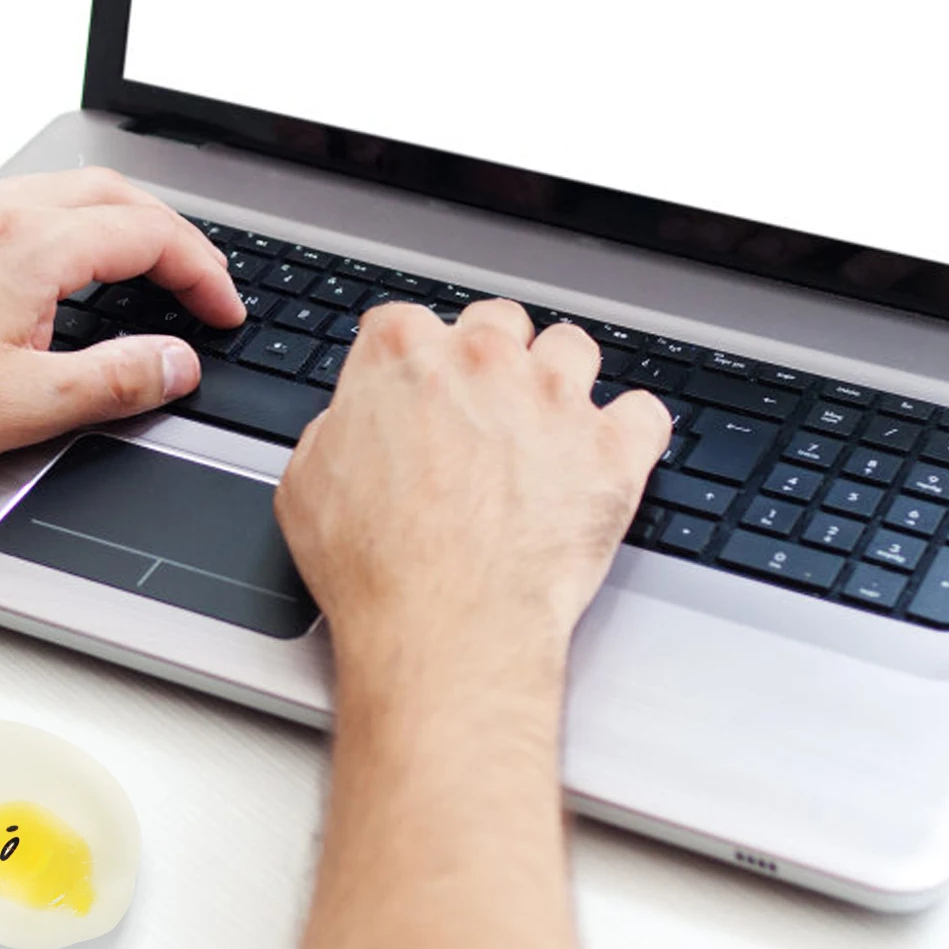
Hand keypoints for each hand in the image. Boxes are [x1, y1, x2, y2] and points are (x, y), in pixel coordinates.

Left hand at [0, 168, 243, 474]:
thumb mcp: (24, 407)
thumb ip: (116, 380)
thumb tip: (177, 364)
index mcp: (29, 248)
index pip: (151, 233)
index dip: (204, 273)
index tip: (223, 312)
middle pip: (115, 195)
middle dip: (174, 236)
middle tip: (201, 286)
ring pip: (65, 192)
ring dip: (122, 223)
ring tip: (148, 272)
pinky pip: (19, 205)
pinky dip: (69, 226)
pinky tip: (61, 268)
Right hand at [274, 299, 669, 676]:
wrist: (444, 626)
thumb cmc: (374, 567)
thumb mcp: (306, 487)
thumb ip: (334, 433)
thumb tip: (350, 427)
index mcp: (401, 355)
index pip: (404, 322)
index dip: (405, 361)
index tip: (410, 389)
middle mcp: (483, 360)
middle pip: (495, 322)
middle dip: (486, 358)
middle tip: (476, 411)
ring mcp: (554, 399)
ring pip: (571, 348)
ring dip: (558, 379)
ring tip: (544, 426)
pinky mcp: (611, 449)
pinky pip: (643, 413)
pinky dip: (627, 432)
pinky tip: (603, 457)